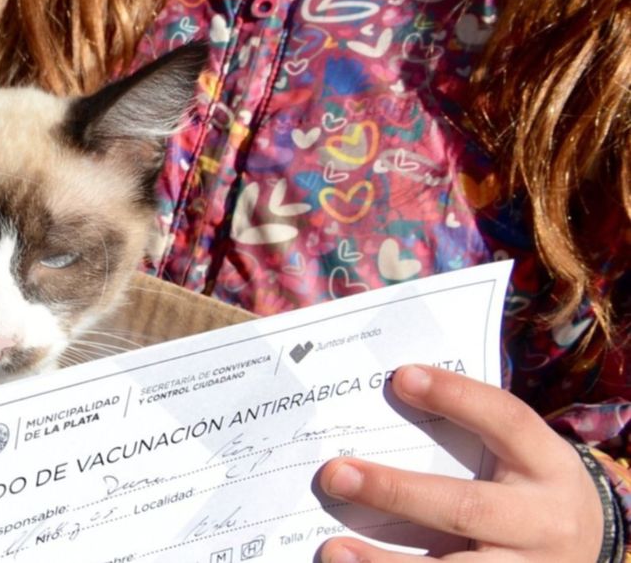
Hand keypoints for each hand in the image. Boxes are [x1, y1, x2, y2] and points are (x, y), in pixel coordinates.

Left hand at [317, 365, 603, 561]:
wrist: (590, 550)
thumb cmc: (528, 488)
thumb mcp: (520, 455)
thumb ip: (468, 433)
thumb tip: (386, 401)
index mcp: (547, 466)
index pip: (507, 421)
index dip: (457, 397)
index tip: (401, 378)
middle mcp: (542, 522)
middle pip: (464, 508)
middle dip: (394, 493)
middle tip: (334, 475)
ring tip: (333, 550)